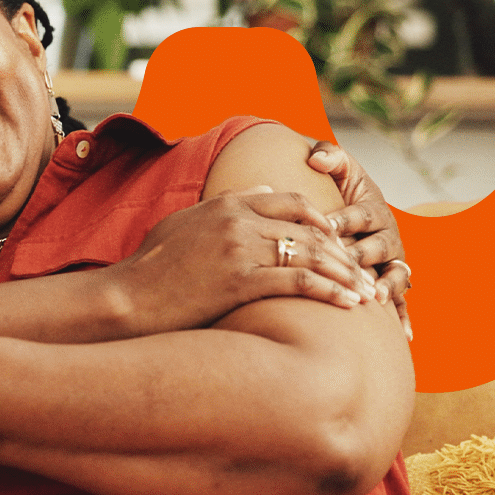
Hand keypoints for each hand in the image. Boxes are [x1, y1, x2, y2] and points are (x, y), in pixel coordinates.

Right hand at [108, 186, 376, 337]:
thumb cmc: (150, 267)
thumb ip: (225, 202)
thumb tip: (261, 189)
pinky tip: (349, 305)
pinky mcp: (240, 280)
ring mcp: (240, 249)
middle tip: (365, 272)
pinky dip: (330, 291)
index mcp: (227, 204)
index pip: (290, 200)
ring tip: (367, 293)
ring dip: (346, 273)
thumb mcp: (184, 222)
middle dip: (343, 251)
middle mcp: (238, 220)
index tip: (338, 240)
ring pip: (311, 254)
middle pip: (309, 228)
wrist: (127, 298)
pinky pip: (298, 281)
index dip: (321, 219)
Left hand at [305, 141, 412, 338]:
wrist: (348, 210)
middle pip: (378, 247)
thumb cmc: (339, 190)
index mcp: (374, 209)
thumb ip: (330, 156)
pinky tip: (405, 337)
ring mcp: (392, 262)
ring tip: (377, 298)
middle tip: (348, 265)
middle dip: (363, 256)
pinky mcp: (392, 283)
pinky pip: (402, 302)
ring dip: (387, 287)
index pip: (361, 214)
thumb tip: (316, 157)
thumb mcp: (338, 170)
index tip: (327, 226)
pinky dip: (404, 318)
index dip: (345, 219)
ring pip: (395, 275)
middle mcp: (388, 236)